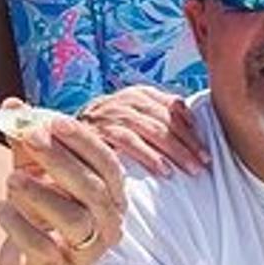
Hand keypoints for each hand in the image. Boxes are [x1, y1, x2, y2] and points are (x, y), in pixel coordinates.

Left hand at [0, 106, 127, 264]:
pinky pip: (43, 246)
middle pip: (91, 188)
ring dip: (40, 193)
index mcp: (110, 193)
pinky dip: (19, 226)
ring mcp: (87, 248)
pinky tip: (1, 209)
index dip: (82, 140)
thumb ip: (25, 141)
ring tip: (11, 178)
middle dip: (59, 159)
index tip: (53, 121)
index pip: (107, 162)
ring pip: (73, 218)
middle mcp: (107, 221)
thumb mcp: (34, 172)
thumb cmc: (41, 210)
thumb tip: (11, 104)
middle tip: (30, 137)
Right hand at [77, 85, 208, 175]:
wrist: (57, 140)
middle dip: (188, 143)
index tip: (205, 151)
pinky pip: (128, 140)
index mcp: (135, 94)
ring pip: (151, 128)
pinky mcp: (96, 130)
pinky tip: (163, 170)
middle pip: (164, 119)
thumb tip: (192, 119)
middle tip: (204, 164)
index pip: (171, 105)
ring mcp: (108, 113)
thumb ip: (156, 118)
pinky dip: (148, 155)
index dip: (191, 128)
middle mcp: (122, 99)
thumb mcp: (131, 122)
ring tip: (191, 170)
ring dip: (175, 151)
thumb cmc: (102, 137)